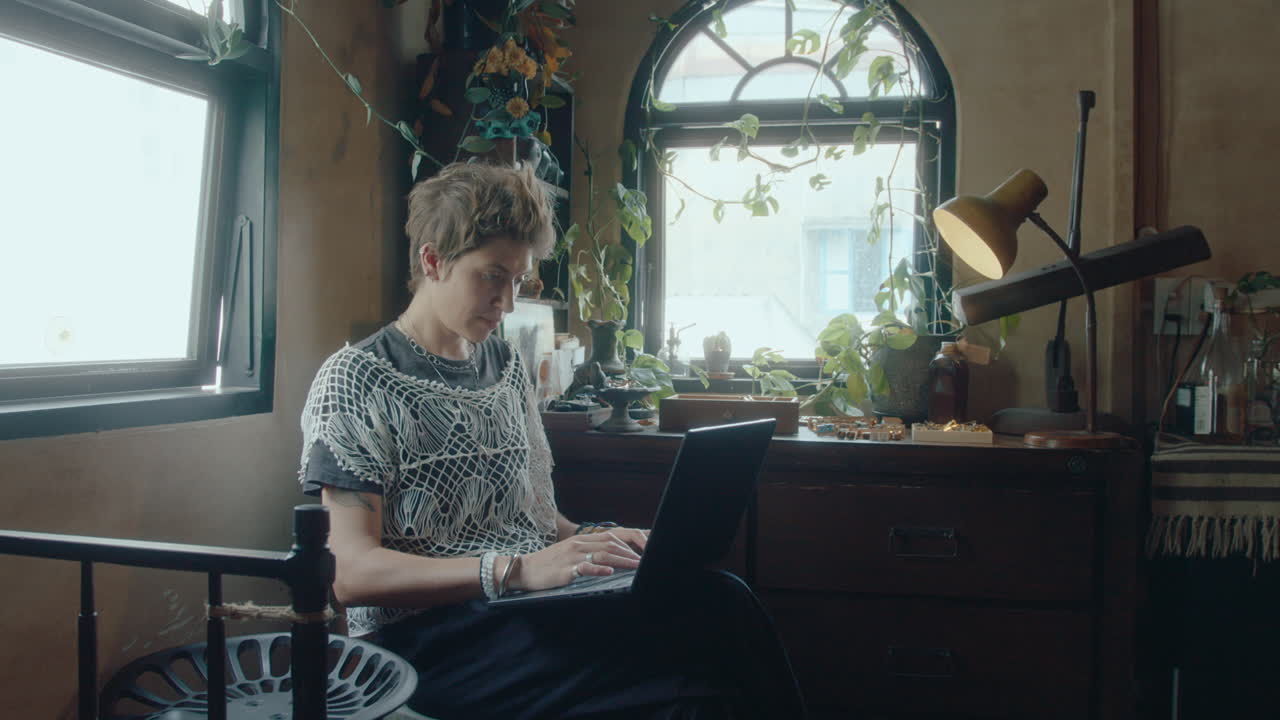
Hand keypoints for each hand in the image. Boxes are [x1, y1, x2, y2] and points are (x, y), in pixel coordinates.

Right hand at [511, 528, 647, 591]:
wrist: (523, 569)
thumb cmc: (549, 564)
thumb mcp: (571, 553)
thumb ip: (589, 552)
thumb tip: (613, 559)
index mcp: (582, 539)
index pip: (612, 535)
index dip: (631, 540)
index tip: (646, 548)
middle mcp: (579, 544)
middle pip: (611, 544)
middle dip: (631, 552)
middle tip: (646, 560)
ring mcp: (572, 556)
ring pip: (603, 554)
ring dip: (622, 560)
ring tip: (636, 566)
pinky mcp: (566, 570)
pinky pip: (585, 567)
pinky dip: (599, 569)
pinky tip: (609, 572)